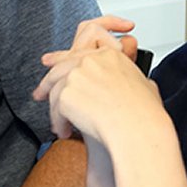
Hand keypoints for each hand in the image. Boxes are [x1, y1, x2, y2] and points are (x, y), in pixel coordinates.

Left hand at [34, 44, 162, 147]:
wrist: (138, 129)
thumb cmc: (146, 115)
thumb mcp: (147, 87)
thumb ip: (136, 80)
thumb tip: (141, 85)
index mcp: (111, 55)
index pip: (82, 54)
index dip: (66, 61)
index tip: (54, 65)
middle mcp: (92, 60)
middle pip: (62, 67)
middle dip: (48, 82)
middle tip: (40, 93)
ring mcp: (78, 74)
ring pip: (56, 89)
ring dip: (55, 110)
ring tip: (58, 126)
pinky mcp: (67, 92)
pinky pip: (56, 108)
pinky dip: (59, 122)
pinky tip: (66, 132)